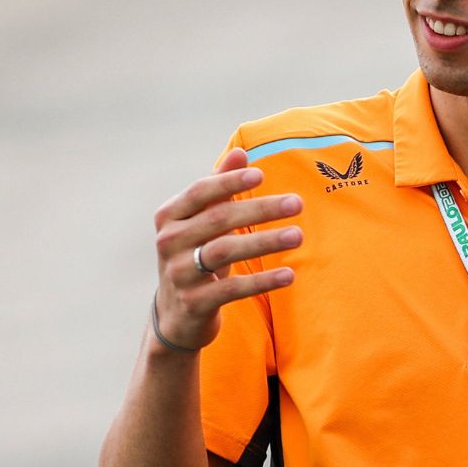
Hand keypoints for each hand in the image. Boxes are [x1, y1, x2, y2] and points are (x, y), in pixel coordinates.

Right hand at [151, 148, 302, 351]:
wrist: (176, 314)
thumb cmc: (195, 255)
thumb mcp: (202, 222)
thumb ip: (219, 188)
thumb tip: (241, 152)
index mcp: (169, 217)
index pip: (200, 192)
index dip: (229, 181)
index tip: (262, 175)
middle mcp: (168, 242)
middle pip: (218, 219)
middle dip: (260, 209)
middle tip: (298, 203)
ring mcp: (179, 274)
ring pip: (224, 251)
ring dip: (265, 242)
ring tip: (299, 235)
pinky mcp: (194, 302)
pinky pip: (231, 289)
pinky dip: (261, 281)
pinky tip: (289, 275)